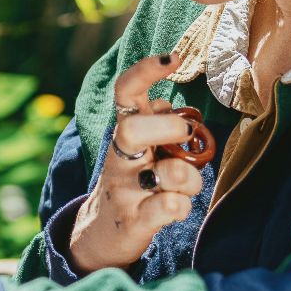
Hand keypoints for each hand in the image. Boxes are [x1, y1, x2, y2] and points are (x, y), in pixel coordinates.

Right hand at [66, 54, 205, 273]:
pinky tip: (177, 206)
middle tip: (186, 137)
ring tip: (186, 185)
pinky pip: (166, 208)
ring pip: (166, 174)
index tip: (175, 57)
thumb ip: (154, 123)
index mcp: (122, 133)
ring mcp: (124, 191)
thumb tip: (170, 102)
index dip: (147, 71)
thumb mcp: (138, 148)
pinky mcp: (133, 222)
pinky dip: (179, 206)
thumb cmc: (134, 183)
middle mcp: (119, 158)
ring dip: (190, 178)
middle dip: (169, 129)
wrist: (101, 233)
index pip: (126, 91)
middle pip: (132, 130)